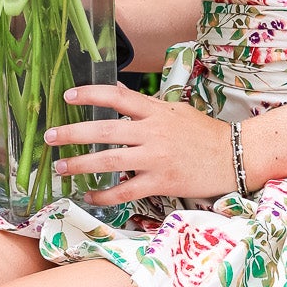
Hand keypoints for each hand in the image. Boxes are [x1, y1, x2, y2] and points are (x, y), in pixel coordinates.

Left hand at [45, 86, 235, 206]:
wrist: (236, 157)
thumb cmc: (205, 134)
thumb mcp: (176, 110)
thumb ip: (145, 104)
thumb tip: (116, 90)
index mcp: (156, 111)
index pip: (117, 97)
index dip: (90, 94)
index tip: (67, 96)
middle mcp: (153, 132)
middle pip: (105, 130)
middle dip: (73, 134)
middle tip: (50, 137)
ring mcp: (157, 158)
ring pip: (110, 161)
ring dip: (81, 165)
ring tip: (61, 167)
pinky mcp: (162, 182)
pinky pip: (126, 191)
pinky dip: (105, 195)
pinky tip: (91, 196)